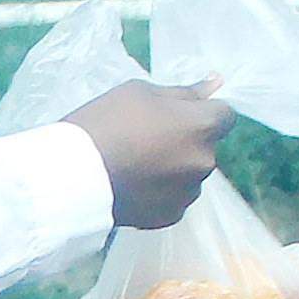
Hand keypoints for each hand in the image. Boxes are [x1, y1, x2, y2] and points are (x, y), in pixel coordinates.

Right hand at [71, 78, 225, 230]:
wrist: (73, 176)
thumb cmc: (105, 123)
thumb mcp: (141, 92)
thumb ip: (184, 92)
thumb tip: (216, 83)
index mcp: (201, 127)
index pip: (225, 114)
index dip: (202, 112)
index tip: (177, 113)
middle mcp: (205, 162)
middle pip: (205, 145)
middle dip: (186, 139)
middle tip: (148, 136)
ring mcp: (189, 193)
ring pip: (190, 173)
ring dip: (175, 167)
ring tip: (138, 163)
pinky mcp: (171, 216)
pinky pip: (175, 197)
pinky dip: (162, 191)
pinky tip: (135, 184)